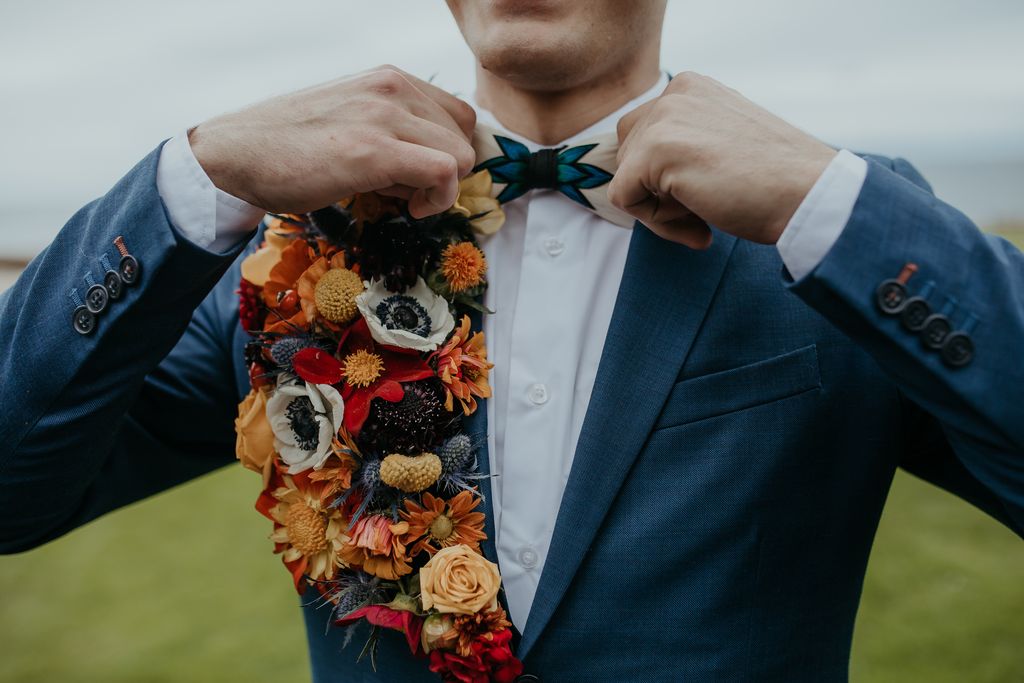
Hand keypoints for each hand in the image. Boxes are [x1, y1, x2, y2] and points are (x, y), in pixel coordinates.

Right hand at [188, 65, 476, 217]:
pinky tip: (409, 209)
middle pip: (465, 135)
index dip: (449, 152)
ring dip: (441, 188)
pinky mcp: (375, 150)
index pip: (458, 114)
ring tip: (399, 197)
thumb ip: (394, 132)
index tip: (421, 177)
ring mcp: (384, 115)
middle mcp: (392, 86)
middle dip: (446, 171)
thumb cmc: (290, 149)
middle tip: (407, 190)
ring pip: (461, 154)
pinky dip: (439, 199)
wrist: (234, 154)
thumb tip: (437, 170)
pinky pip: (446, 172)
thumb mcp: (352, 123)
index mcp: (388, 78)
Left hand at [608, 72, 837, 248]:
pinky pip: (624, 199)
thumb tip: (638, 176)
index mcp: (690, 88)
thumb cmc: (775, 180)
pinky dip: (656, 224)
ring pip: (625, 179)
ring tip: (703, 215)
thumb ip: (685, 143)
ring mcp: (663, 119)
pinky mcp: (655, 151)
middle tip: (701, 210)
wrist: (808, 194)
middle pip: (627, 156)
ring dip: (659, 209)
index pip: (643, 137)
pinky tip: (698, 225)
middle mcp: (674, 93)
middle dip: (657, 192)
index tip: (704, 194)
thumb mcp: (722, 142)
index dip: (665, 178)